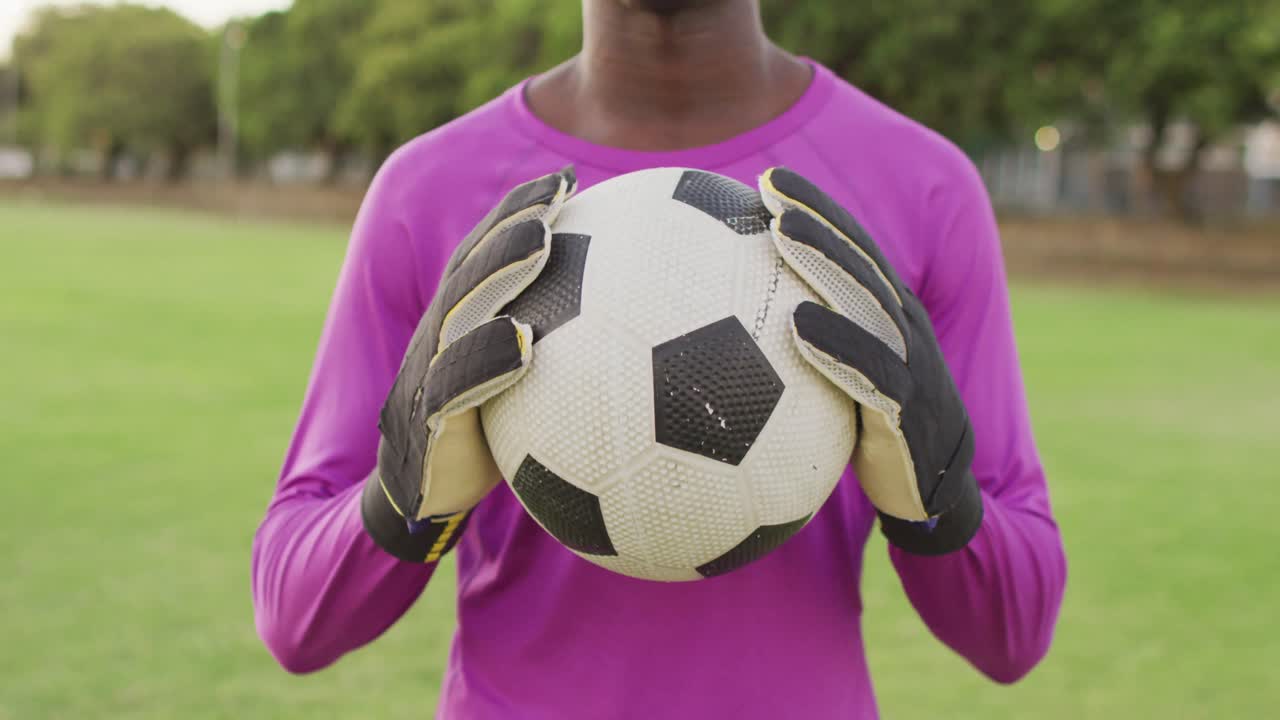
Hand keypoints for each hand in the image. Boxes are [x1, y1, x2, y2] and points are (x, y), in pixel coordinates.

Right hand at [362, 168, 576, 562]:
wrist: (420, 504)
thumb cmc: (488, 443)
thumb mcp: (528, 397)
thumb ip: (567, 358)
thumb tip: (647, 340)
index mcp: (460, 327)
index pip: (486, 257)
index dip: (518, 213)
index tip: (565, 182)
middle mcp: (439, 341)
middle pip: (472, 270)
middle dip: (511, 224)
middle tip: (557, 194)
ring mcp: (425, 378)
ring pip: (460, 312)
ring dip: (499, 270)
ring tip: (542, 239)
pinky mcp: (423, 424)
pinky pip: (452, 386)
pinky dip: (486, 360)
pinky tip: (525, 344)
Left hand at [758, 167, 981, 554]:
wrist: (932, 496)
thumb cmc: (874, 432)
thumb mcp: (843, 382)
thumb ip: (800, 350)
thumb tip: (719, 334)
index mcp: (888, 316)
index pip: (852, 251)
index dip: (818, 211)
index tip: (770, 180)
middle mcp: (904, 329)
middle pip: (859, 262)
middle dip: (818, 218)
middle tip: (771, 188)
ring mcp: (912, 367)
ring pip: (866, 303)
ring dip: (825, 263)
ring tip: (782, 234)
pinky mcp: (910, 411)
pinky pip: (872, 373)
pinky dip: (837, 345)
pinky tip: (797, 327)